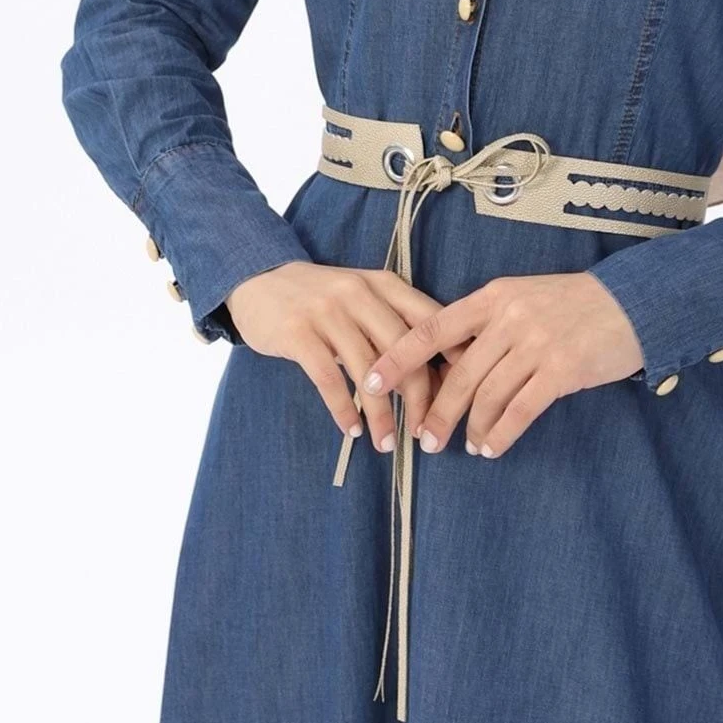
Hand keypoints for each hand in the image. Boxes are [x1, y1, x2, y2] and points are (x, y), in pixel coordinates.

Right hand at [225, 262, 460, 454]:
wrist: (260, 278)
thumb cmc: (323, 298)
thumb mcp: (365, 298)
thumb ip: (397, 324)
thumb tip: (440, 373)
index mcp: (385, 284)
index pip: (430, 321)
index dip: (450, 359)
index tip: (462, 396)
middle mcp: (360, 294)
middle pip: (404, 349)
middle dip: (419, 396)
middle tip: (426, 432)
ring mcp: (327, 312)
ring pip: (367, 370)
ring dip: (381, 414)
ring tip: (388, 444)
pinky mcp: (298, 333)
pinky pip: (327, 378)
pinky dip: (343, 409)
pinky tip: (352, 431)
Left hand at [360, 271, 643, 458]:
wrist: (630, 302)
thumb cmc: (572, 304)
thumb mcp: (523, 298)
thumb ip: (487, 325)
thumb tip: (448, 363)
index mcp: (493, 297)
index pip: (433, 328)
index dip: (398, 357)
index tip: (370, 380)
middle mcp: (510, 318)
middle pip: (459, 374)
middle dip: (436, 412)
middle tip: (423, 438)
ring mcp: (537, 343)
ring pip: (487, 396)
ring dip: (471, 428)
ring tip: (466, 446)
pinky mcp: (561, 370)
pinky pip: (519, 410)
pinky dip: (501, 434)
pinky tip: (492, 447)